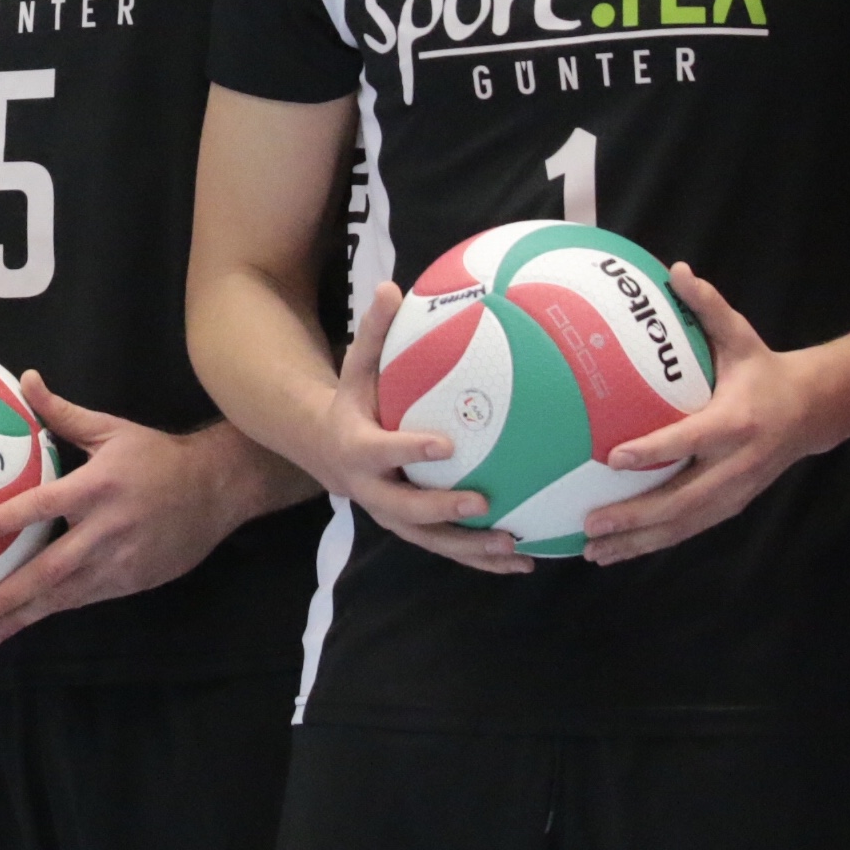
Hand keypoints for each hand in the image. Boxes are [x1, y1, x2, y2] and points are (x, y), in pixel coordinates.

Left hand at [0, 376, 261, 648]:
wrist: (216, 490)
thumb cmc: (156, 457)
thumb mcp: (111, 430)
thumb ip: (63, 414)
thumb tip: (27, 379)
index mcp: (98, 487)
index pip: (46, 504)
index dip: (11, 518)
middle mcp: (107, 529)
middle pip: (51, 568)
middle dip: (9, 595)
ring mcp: (121, 561)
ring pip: (66, 595)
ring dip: (24, 616)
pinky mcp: (133, 581)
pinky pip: (87, 599)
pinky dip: (55, 610)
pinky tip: (26, 623)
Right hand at [324, 283, 529, 574]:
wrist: (326, 450)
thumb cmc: (354, 401)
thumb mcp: (356, 367)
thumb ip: (373, 332)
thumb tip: (390, 286)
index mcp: (358, 448)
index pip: (383, 451)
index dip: (410, 450)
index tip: (445, 445)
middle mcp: (372, 491)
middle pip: (405, 510)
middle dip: (443, 510)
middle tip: (484, 503)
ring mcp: (392, 516)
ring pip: (431, 541)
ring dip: (472, 549)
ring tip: (517, 548)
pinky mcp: (412, 531)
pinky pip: (447, 550)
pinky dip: (481, 559)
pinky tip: (522, 562)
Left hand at [578, 266, 826, 565]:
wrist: (813, 412)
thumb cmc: (763, 371)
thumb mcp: (741, 336)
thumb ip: (708, 307)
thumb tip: (677, 270)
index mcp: (734, 423)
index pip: (690, 441)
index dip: (654, 451)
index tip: (614, 458)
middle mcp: (734, 466)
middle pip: (682, 500)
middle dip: (635, 517)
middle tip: (591, 525)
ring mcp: (734, 492)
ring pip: (682, 525)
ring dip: (638, 542)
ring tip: (594, 552)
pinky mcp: (730, 506)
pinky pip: (687, 529)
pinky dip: (652, 544)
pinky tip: (616, 552)